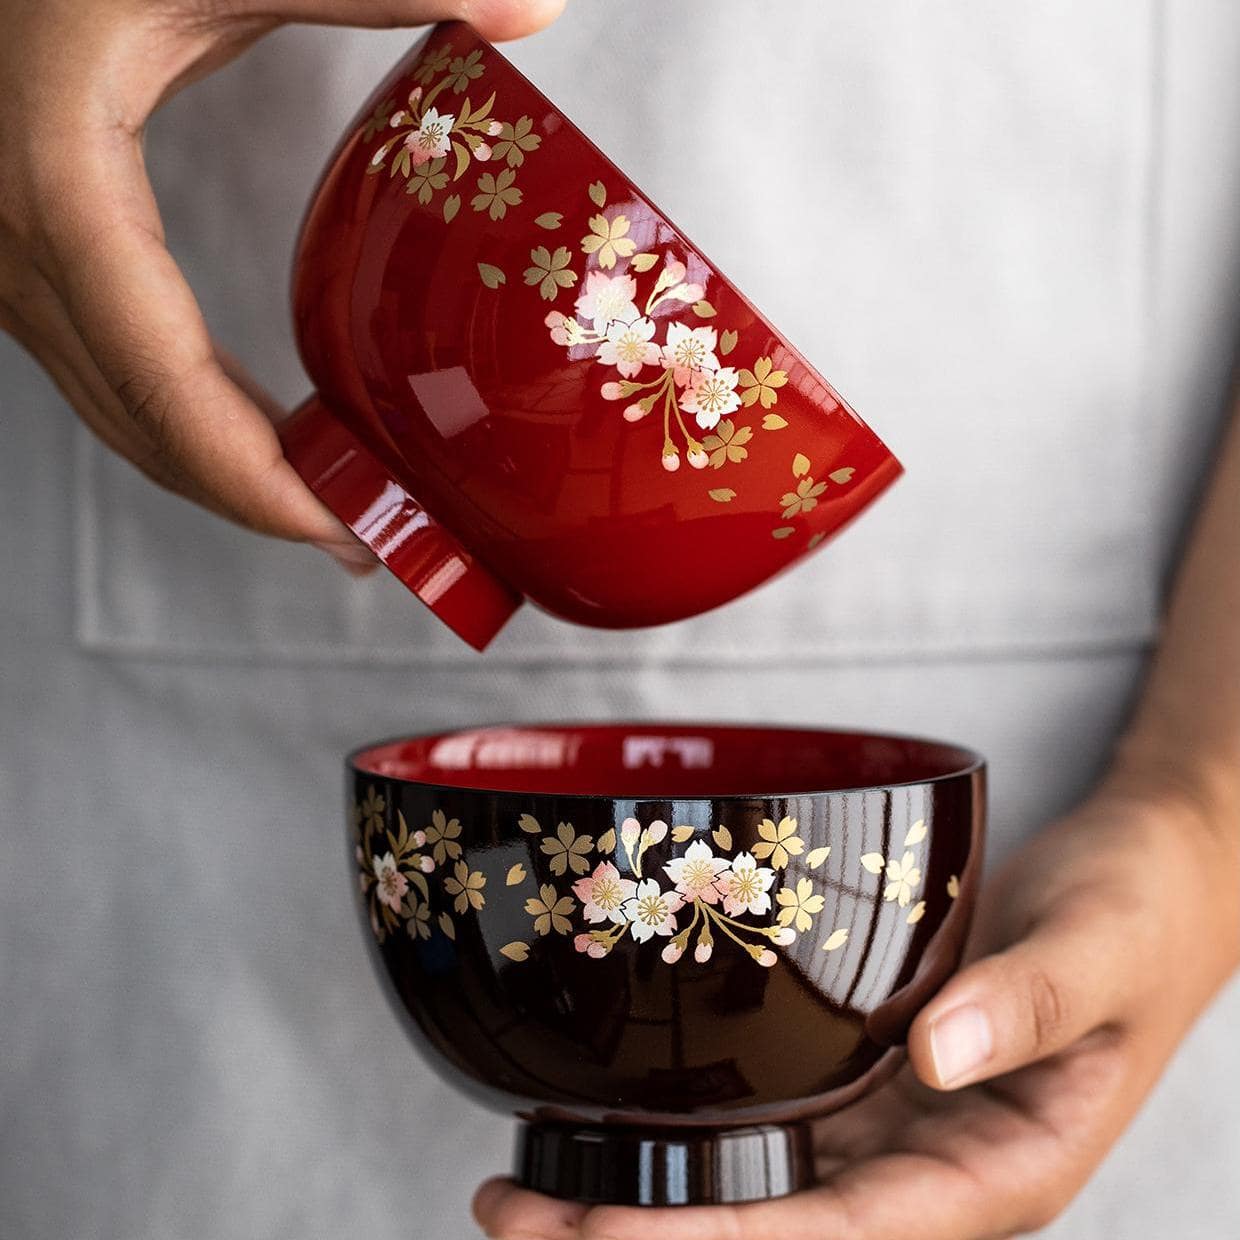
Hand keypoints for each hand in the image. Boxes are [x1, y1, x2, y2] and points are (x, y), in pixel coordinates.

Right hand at [0, 0, 561, 570]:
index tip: (352, 531)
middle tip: (377, 543)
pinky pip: (120, 376)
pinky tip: (275, 440)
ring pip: (126, 416)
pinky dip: (200, 426)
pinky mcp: (41, 253)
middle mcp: (21, 246)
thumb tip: (531, 7)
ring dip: (232, 478)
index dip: (259, 481)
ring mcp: (19, 259)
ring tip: (344, 512)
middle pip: (148, 428)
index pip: (165, 386)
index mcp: (61, 189)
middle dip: (263, 504)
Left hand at [474, 772, 1239, 1238]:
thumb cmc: (1142, 916)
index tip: (609, 1237)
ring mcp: (894, 1120)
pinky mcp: (870, 1070)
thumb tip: (940, 1058)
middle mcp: (933, 1164)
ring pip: (762, 1182)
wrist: (1147, 878)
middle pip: (778, 1228)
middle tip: (515, 1209)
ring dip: (652, 1191)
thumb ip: (1033, 1002)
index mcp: (1000, 1170)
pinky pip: (776, 1118)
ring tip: (531, 1180)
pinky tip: (624, 1116)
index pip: (844, 1238)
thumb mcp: (1105, 950)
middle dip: (648, 1234)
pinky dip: (696, 1128)